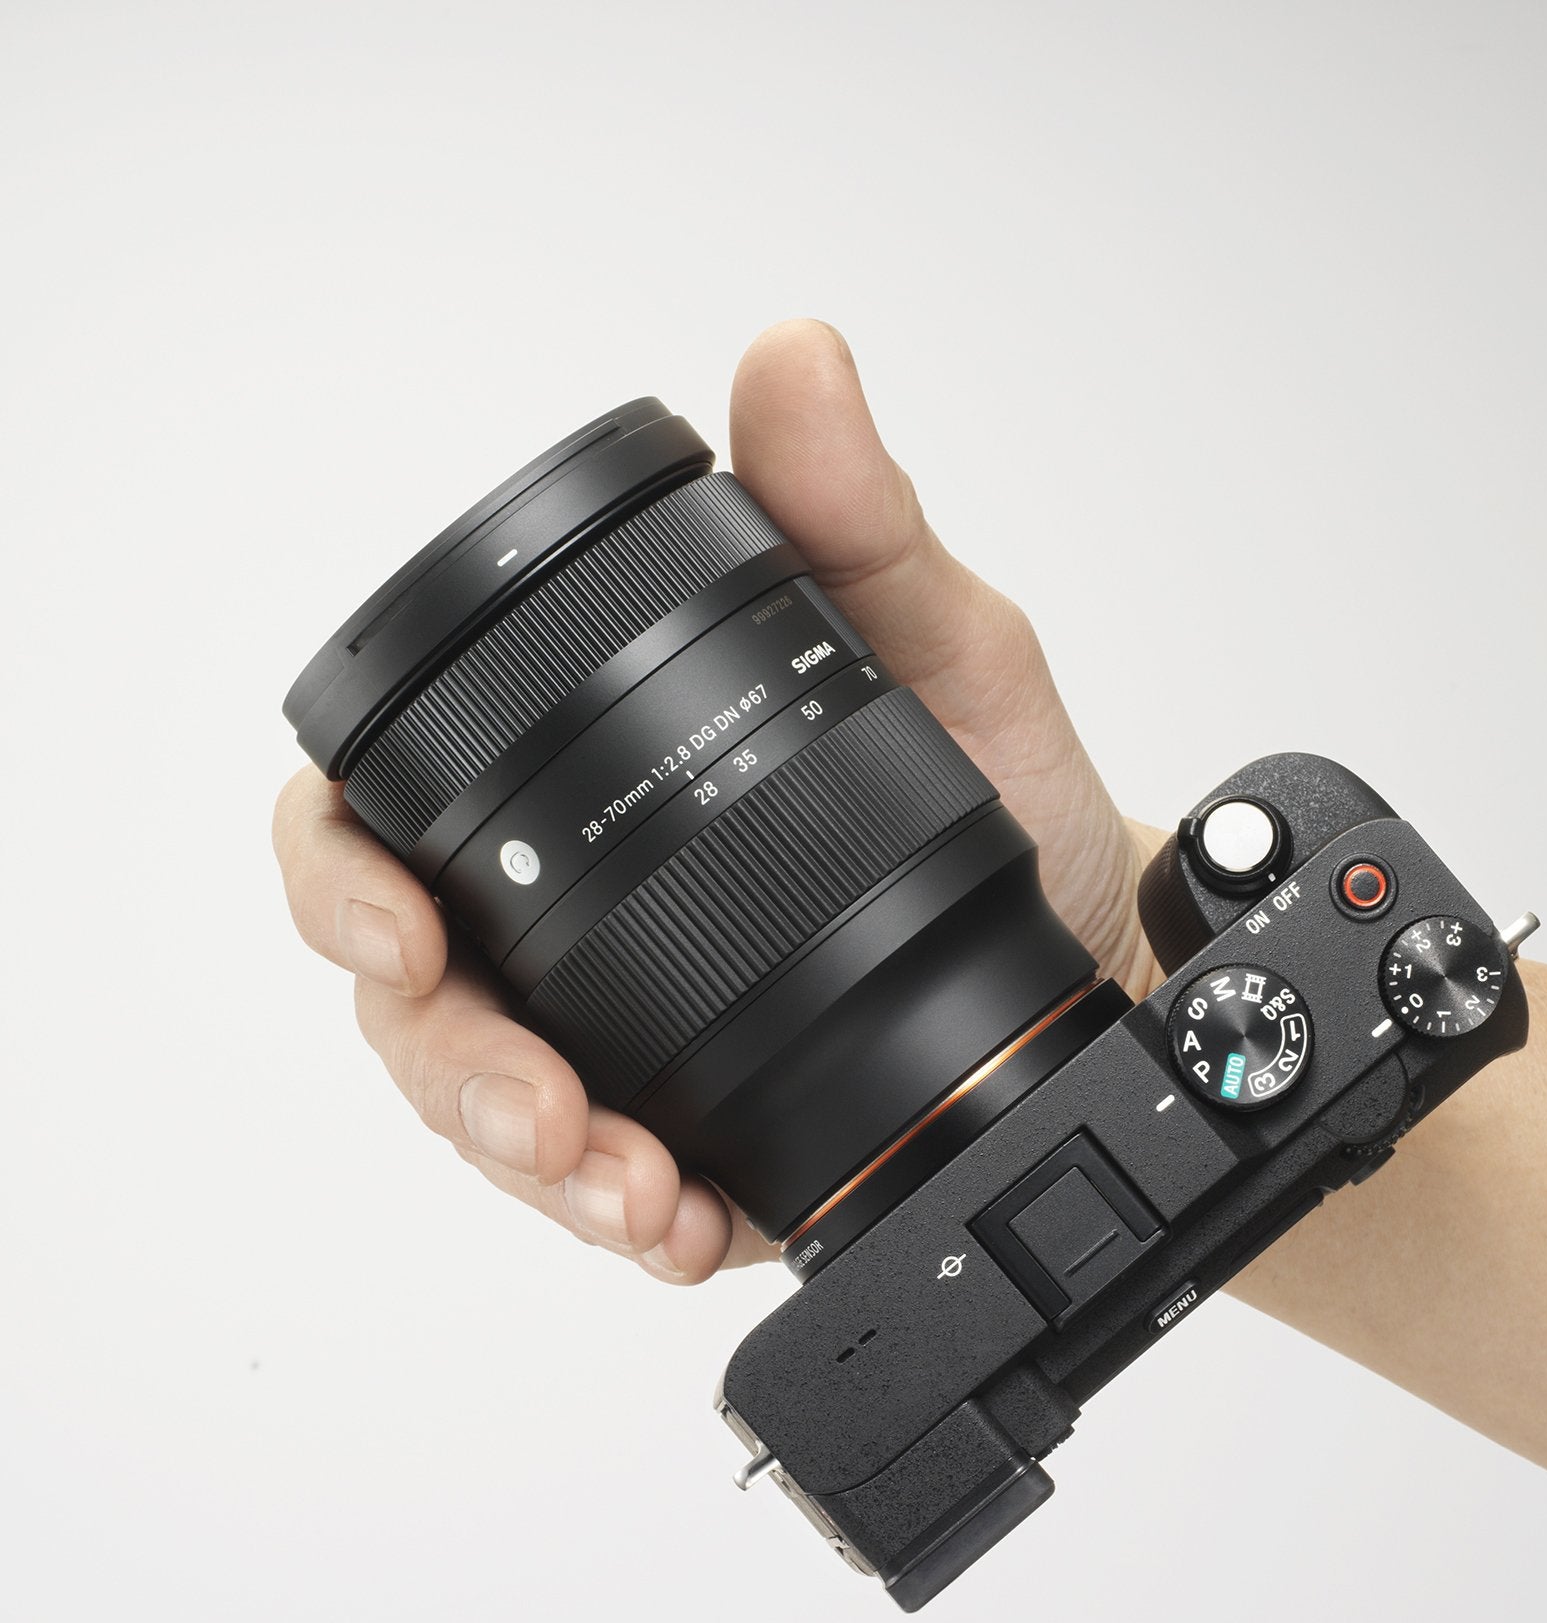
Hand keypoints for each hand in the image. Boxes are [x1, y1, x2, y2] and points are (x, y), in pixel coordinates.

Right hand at [273, 320, 1158, 1284]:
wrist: (1096, 949)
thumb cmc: (1007, 785)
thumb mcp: (945, 646)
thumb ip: (852, 522)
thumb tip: (792, 361)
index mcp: (591, 789)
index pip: (394, 816)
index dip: (342, 868)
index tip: (401, 923)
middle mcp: (577, 921)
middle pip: (415, 996)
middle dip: (450, 1063)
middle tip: (540, 1108)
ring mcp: (627, 1040)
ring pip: (492, 1112)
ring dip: (535, 1164)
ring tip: (630, 1190)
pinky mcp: (690, 1141)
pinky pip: (613, 1193)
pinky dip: (630, 1218)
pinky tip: (680, 1227)